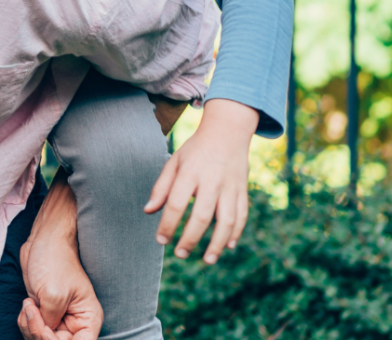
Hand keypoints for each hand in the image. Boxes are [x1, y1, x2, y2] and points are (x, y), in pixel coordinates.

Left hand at [17, 182, 101, 339]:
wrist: (44, 239)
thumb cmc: (54, 260)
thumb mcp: (52, 295)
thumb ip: (49, 323)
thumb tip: (42, 337)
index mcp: (88, 319)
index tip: (45, 330)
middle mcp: (76, 322)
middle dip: (39, 333)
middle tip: (31, 310)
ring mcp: (59, 318)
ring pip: (42, 339)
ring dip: (30, 327)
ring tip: (28, 305)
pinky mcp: (45, 312)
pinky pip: (34, 329)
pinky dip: (26, 322)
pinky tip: (26, 306)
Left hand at [145, 97, 257, 263]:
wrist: (228, 131)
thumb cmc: (196, 150)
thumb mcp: (174, 162)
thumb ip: (161, 187)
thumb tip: (148, 211)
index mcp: (190, 172)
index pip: (177, 203)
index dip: (168, 224)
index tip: (161, 240)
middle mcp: (212, 181)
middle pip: (202, 216)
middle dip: (190, 238)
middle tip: (180, 254)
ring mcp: (230, 187)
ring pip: (227, 220)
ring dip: (217, 243)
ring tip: (207, 260)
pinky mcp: (243, 190)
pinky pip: (242, 215)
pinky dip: (236, 233)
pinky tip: (227, 247)